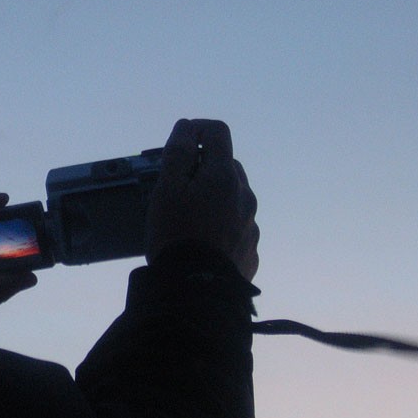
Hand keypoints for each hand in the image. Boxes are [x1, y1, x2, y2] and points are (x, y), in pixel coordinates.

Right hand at [145, 119, 259, 280]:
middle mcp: (244, 196)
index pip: (218, 132)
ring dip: (214, 197)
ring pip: (234, 197)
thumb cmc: (176, 236)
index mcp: (224, 176)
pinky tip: (202, 240)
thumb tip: (187, 128)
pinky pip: (237, 227)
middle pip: (227, 165)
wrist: (195, 290)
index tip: (180, 139)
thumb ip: (178, 153)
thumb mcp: (167, 188)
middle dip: (204, 166)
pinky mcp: (250, 250)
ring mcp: (250, 224)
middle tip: (177, 183)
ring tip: (188, 217)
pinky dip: (221, 225)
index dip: (197, 128)